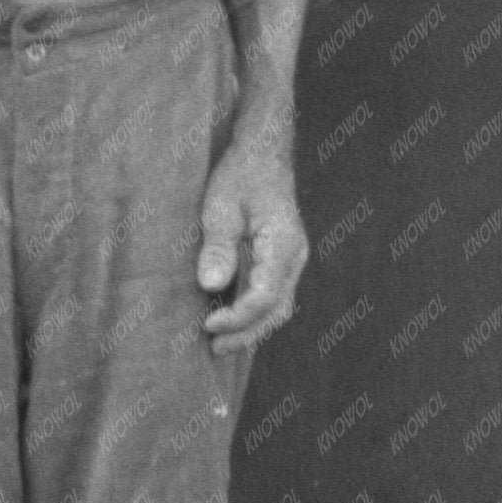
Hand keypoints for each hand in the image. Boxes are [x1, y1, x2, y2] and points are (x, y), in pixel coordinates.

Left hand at [196, 142, 308, 354]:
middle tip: (213, 348)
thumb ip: (217, 246)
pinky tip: (228, 321)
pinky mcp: (279, 262)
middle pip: (276, 310)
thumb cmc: (240, 175)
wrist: (262, 155)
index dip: (237, 317)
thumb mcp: (220, 206)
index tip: (208, 324)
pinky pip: (270, 296)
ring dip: (249, 328)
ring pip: (276, 307)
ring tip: (218, 342)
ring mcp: (289, 261)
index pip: (264, 295)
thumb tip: (211, 285)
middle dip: (246, 334)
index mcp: (283, 244)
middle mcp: (293, 258)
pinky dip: (251, 313)